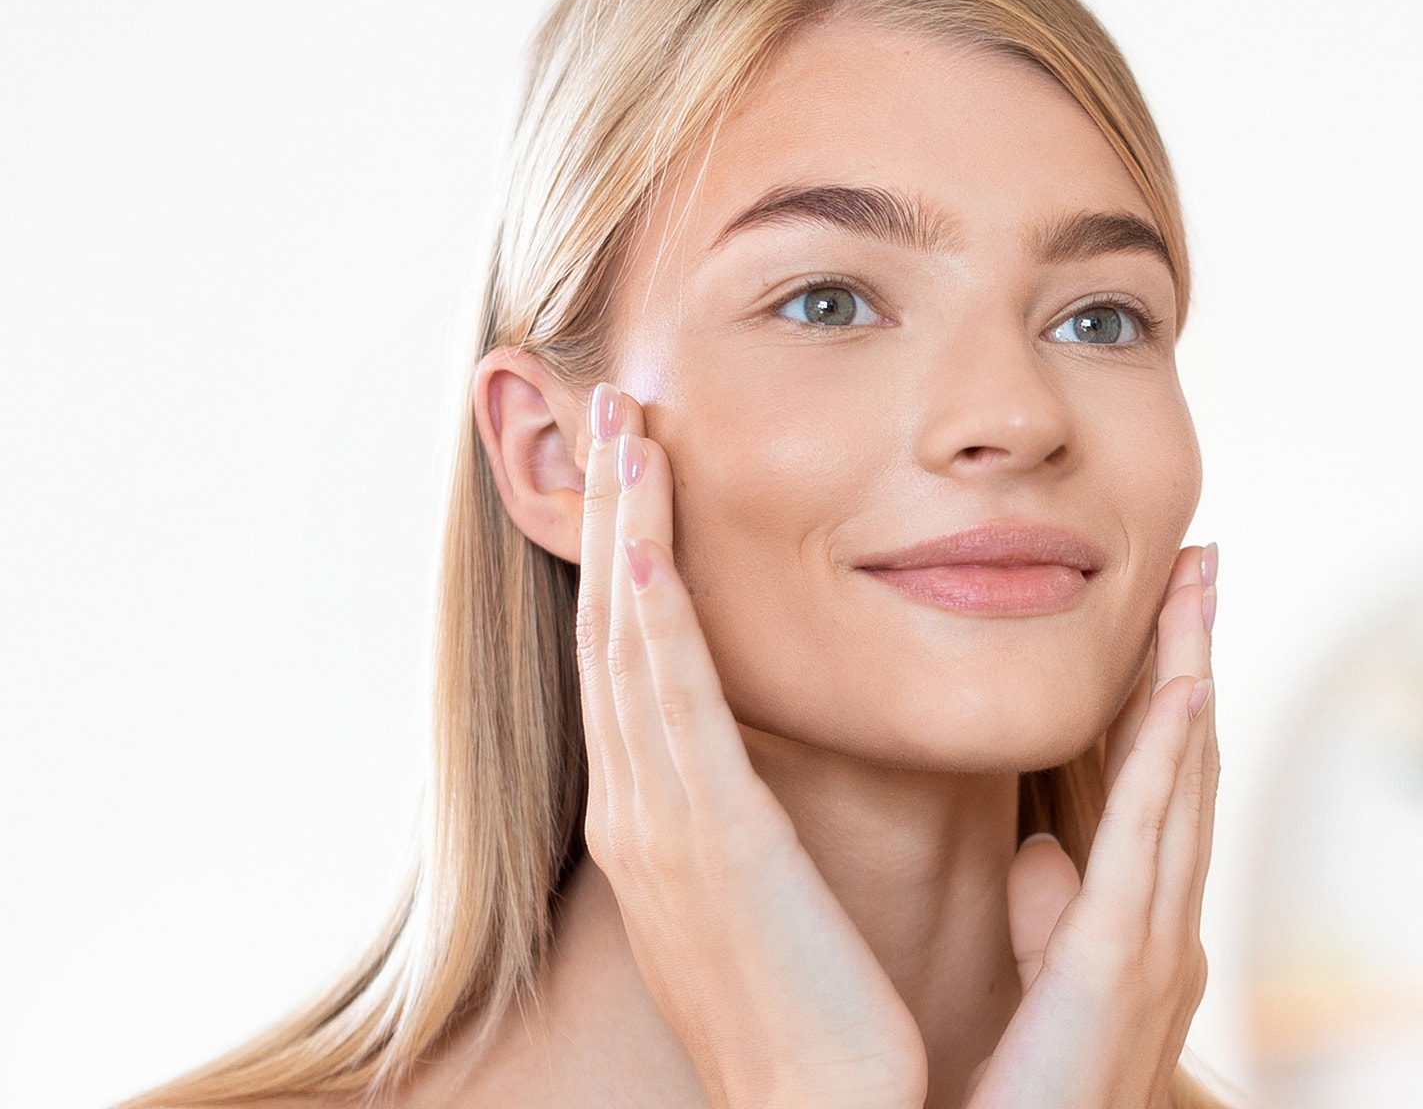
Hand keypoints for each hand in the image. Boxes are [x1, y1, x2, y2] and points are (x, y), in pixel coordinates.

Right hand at [575, 384, 927, 1108]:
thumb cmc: (814, 1016)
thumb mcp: (771, 895)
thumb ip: (760, 823)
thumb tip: (772, 779)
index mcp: (662, 820)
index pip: (634, 659)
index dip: (628, 557)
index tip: (639, 469)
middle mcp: (640, 809)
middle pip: (610, 631)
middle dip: (608, 515)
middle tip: (608, 407)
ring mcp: (659, 822)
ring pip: (627, 644)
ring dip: (622, 530)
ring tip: (623, 429)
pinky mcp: (705, 839)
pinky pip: (667, 704)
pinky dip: (649, 615)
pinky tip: (644, 543)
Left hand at [965, 545, 1218, 1107]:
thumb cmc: (1027, 1093)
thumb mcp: (1047, 983)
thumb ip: (1050, 914)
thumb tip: (1037, 853)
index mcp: (1139, 922)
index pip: (1155, 782)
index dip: (1165, 689)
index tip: (1169, 607)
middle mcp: (1164, 922)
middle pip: (1185, 761)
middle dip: (1195, 657)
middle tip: (1202, 562)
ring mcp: (1153, 940)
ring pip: (1180, 778)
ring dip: (1190, 675)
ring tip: (1197, 588)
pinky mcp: (1118, 962)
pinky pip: (1148, 840)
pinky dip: (1168, 758)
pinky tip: (1183, 690)